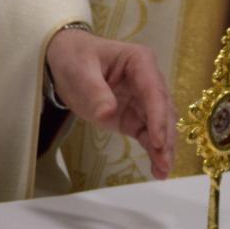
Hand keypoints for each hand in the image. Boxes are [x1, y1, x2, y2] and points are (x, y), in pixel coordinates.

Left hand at [46, 28, 175, 178]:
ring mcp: (143, 100)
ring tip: (163, 171)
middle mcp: (148, 80)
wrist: (64, 60)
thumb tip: (108, 113)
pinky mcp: (134, 117)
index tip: (157, 140)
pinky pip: (148, 135)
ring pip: (160, 126)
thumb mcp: (80, 70)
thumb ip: (95, 91)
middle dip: (165, 137)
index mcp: (140, 61)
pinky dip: (154, 151)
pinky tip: (158, 169)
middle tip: (164, 162)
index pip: (154, 91)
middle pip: (163, 110)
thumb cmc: (74, 57)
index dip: (158, 116)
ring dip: (164, 148)